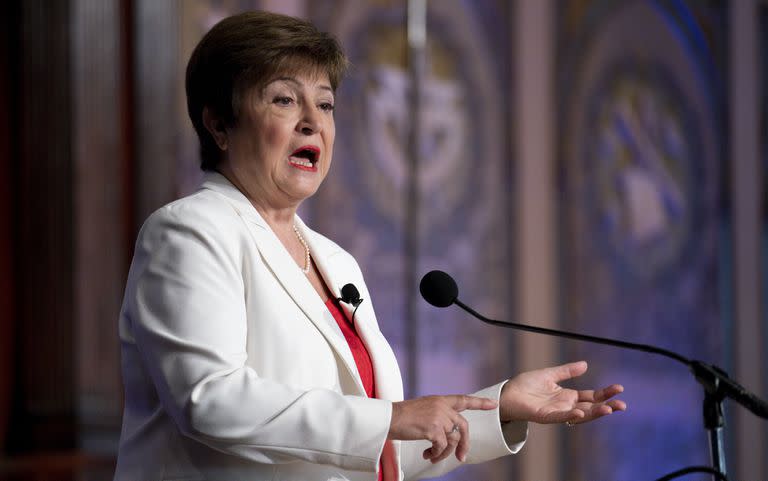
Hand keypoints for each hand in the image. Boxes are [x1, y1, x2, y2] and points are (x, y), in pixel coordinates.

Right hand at [388, 395, 496, 463]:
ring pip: (452, 439)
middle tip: (461, 457)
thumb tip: (448, 433)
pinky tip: (427, 454)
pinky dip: (436, 454)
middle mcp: (441, 406)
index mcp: (439, 400)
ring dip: (443, 453)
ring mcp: (438, 417)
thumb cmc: (400, 416)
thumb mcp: (422, 409)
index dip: (480, 403)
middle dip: (464, 444)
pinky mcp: (433, 429)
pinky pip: (442, 446)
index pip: (463, 399)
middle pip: (463, 426)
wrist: (387, 418)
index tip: (494, 404)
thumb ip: (437, 415)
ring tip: (433, 456)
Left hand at [499, 361, 625, 424]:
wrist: (508, 393)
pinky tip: (580, 412)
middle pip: (591, 408)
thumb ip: (567, 371)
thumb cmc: (526, 385)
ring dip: (594, 413)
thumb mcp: (550, 375)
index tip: (619, 388)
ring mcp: (557, 412)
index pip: (592, 396)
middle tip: (622, 405)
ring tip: (609, 410)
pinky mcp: (545, 416)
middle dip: (607, 407)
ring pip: (580, 415)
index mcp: (568, 396)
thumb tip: (585, 365)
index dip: (605, 393)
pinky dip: (570, 415)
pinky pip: (560, 417)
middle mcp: (565, 406)